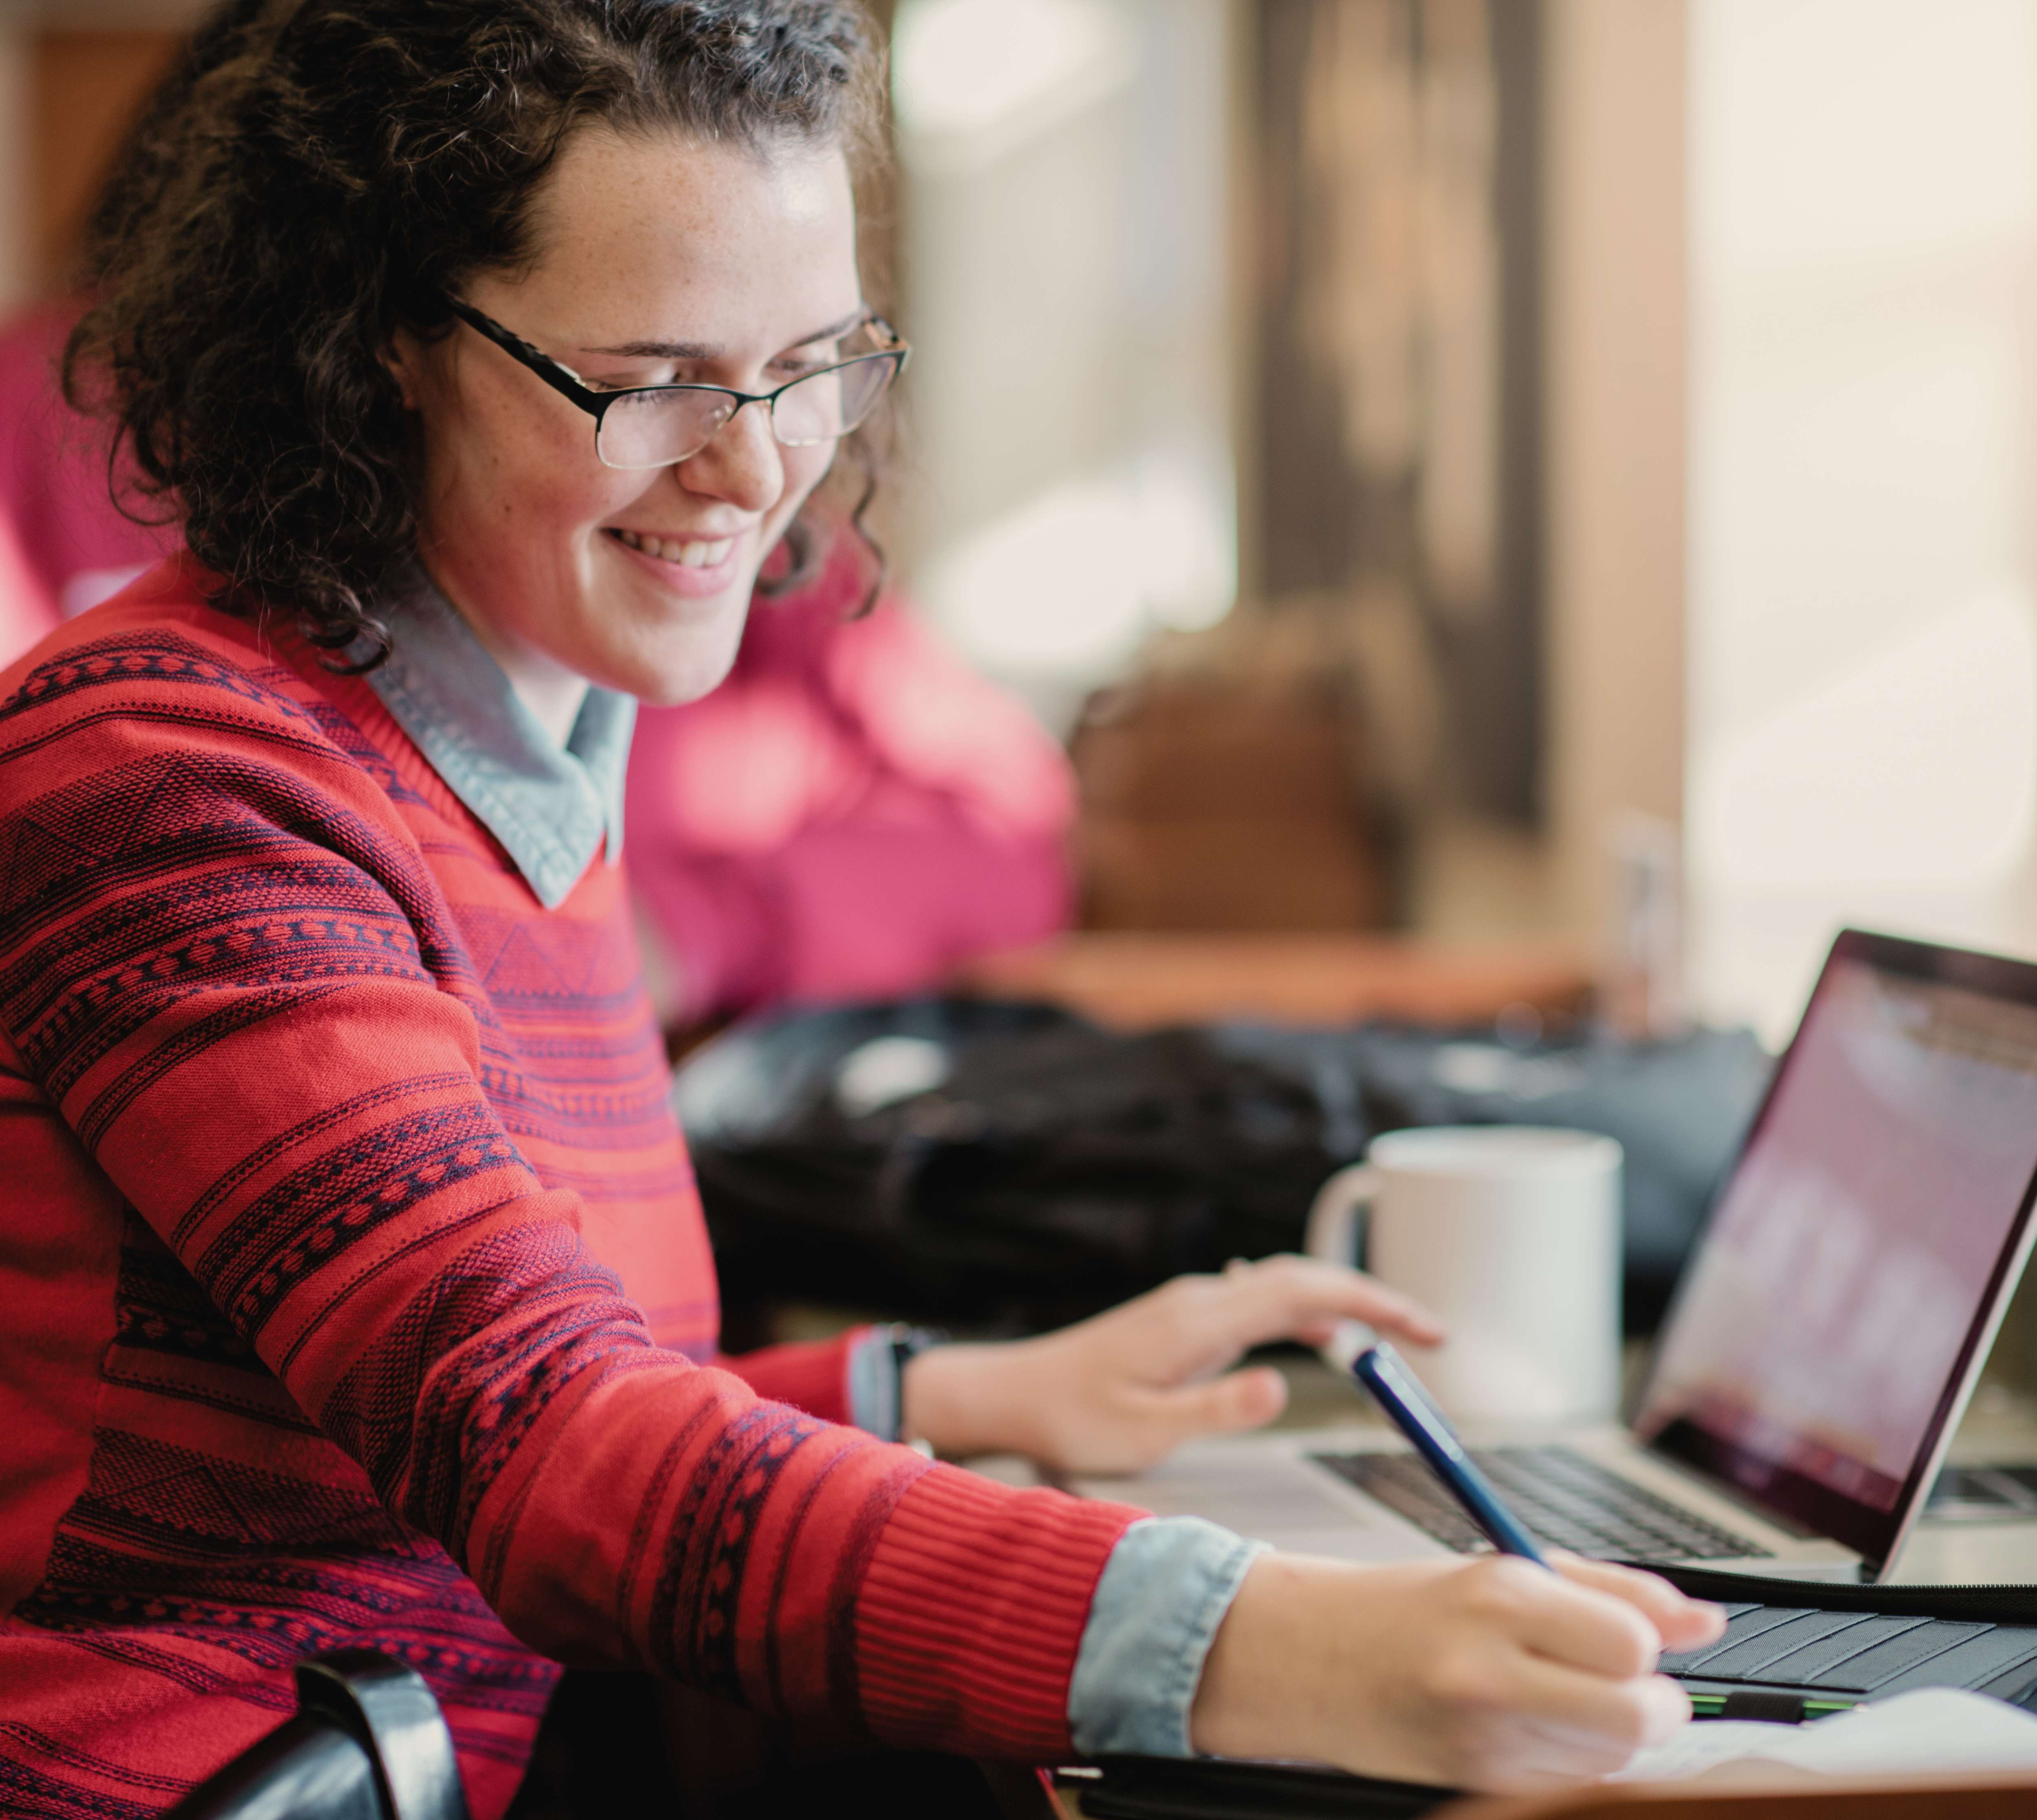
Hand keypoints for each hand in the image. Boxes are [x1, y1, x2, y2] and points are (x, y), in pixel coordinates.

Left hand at [899, 1254, 1443, 1473]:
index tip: (1426, 1327)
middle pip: (1305, 1279)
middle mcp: (1202, 1301)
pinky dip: (1304, 1315)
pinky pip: (1259, 1305)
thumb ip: (1217, 1407)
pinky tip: (1323, 1338)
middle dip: (1374, 1298)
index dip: (1373, 1301)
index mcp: (1200, 1321)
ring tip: (1395, 1337)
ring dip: (1343, 1305)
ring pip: (1285, 1288)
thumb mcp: (1147, 1431)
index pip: (1305, 1292)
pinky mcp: (1185, 1321)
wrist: (1015, 1393)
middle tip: (1433, 1334)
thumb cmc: (1073, 1418)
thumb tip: (1282, 1385)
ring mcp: (1193, 1307)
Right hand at [1191, 1551, 1725, 1791]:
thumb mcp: (1505, 1570)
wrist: (1307, 1658)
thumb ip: (1613, 1591)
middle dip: (1649, 1705)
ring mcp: (1482, 1736)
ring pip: (1611, 1760)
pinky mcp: (1478, 1783)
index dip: (1644, 1649)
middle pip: (1637, 1718)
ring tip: (1557, 1699)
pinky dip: (1569, 1762)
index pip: (1632, 1646)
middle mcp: (1491, 1669)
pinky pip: (1568, 1782)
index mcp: (1500, 1597)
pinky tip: (1529, 1729)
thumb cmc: (1408, 1607)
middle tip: (1619, 1684)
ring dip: (1610, 1735)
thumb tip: (1704, 1622)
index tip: (1625, 1645)